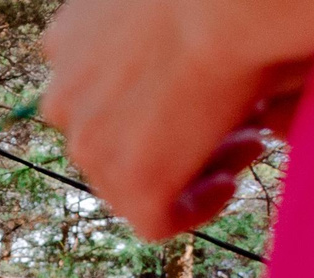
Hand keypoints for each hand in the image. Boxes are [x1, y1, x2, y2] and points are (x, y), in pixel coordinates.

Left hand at [41, 0, 301, 240]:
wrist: (228, 1)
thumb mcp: (163, 4)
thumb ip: (158, 36)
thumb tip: (186, 70)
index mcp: (66, 42)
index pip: (96, 89)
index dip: (151, 96)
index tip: (200, 89)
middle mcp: (63, 97)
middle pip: (113, 134)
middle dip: (174, 130)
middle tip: (236, 118)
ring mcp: (90, 146)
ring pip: (134, 175)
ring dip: (191, 164)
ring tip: (250, 141)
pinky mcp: (131, 185)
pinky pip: (157, 220)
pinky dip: (195, 208)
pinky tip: (227, 185)